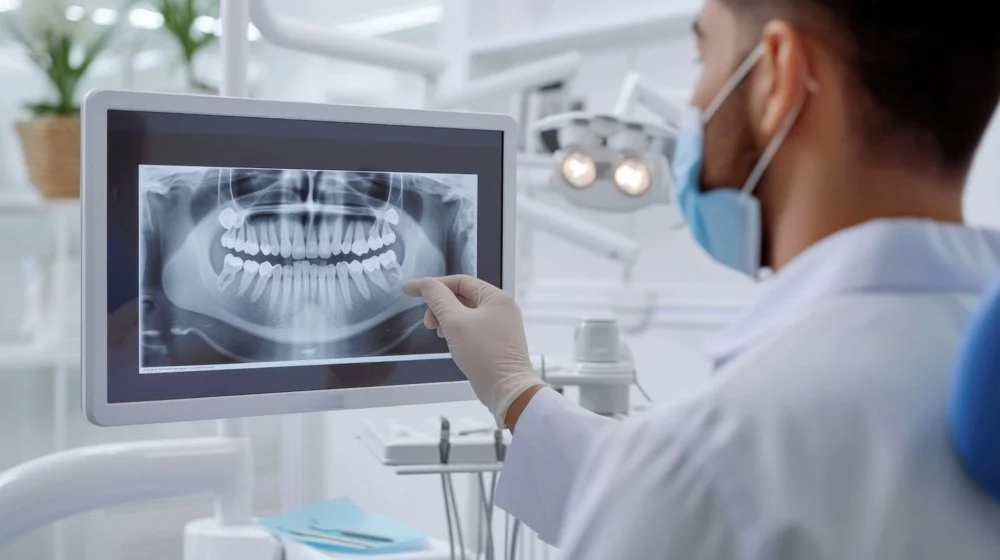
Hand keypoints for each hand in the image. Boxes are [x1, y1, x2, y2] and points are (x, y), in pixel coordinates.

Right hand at [402, 275, 542, 427]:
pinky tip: (450, 342)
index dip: (432, 285)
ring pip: (465, 314)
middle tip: (428, 323)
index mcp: (496, 297)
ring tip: (439, 333)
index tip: (409, 290)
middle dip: (439, 306)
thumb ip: (438, 298)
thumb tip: (426, 284)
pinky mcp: (496, 342)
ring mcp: (500, 326)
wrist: (506, 389)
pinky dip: (457, 332)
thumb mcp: (455, 322)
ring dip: (446, 320)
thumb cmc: (483, 353)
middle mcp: (501, 308)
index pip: (459, 281)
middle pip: (461, 297)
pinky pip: (471, 328)